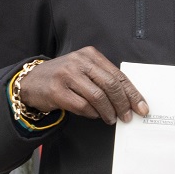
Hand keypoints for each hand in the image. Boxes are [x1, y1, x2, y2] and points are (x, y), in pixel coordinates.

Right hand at [21, 47, 149, 124]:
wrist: (32, 81)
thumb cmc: (64, 78)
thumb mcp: (84, 70)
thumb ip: (103, 79)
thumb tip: (129, 100)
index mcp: (90, 54)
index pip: (118, 75)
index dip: (132, 93)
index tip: (142, 107)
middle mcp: (79, 62)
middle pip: (110, 85)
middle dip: (123, 104)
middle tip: (127, 117)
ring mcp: (67, 75)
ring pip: (98, 96)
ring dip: (108, 111)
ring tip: (111, 118)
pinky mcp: (57, 90)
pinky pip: (82, 106)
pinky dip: (92, 113)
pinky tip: (94, 115)